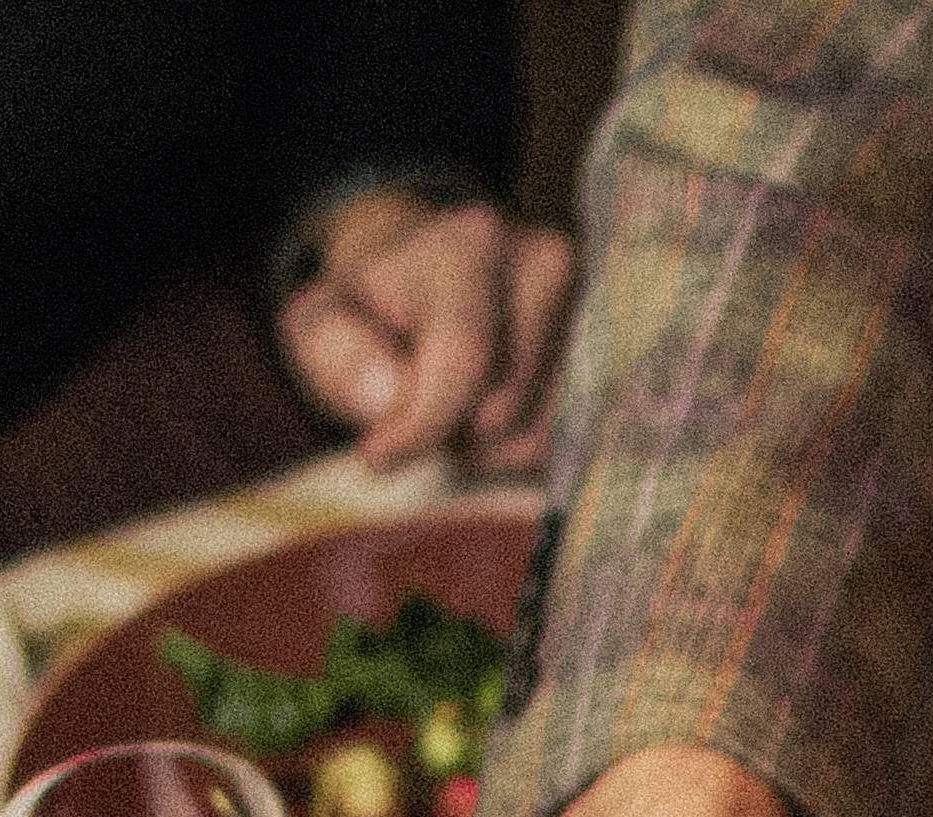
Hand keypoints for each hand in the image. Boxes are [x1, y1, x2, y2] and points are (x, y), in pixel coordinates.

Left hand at [277, 189, 574, 476]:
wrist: (426, 273)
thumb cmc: (372, 308)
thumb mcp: (322, 322)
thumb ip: (338, 355)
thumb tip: (389, 400)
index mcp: (470, 244)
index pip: (463, 361)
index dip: (420, 427)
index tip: (375, 455)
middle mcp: (548, 263)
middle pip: (500, 411)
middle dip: (450, 435)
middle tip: (419, 410)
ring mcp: (590, 309)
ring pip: (537, 437)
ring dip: (485, 450)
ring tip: (456, 408)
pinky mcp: (610, 353)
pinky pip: (563, 444)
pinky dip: (519, 451)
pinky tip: (493, 417)